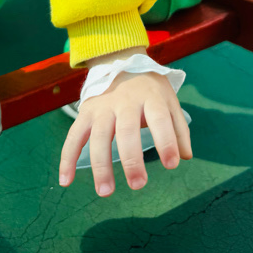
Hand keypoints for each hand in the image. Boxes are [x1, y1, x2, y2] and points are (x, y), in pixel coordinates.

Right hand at [59, 70, 191, 196]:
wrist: (120, 60)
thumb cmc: (149, 88)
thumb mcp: (168, 100)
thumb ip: (178, 128)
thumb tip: (185, 156)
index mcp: (150, 97)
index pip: (159, 118)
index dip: (166, 141)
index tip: (172, 164)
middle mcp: (125, 101)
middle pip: (126, 130)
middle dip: (131, 159)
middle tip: (138, 185)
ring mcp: (103, 107)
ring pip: (99, 137)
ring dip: (100, 165)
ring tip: (105, 191)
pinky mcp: (86, 112)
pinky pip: (74, 136)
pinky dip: (67, 158)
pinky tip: (66, 181)